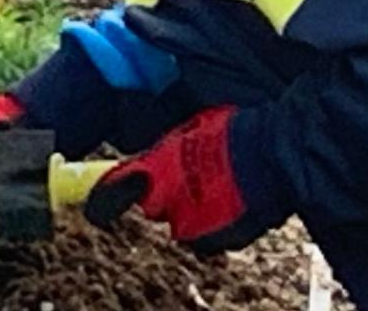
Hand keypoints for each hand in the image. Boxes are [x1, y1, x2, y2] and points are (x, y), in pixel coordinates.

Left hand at [84, 106, 253, 250]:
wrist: (271, 157)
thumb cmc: (237, 133)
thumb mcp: (194, 127)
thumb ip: (166, 150)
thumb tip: (148, 159)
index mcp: (159, 166)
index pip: (117, 189)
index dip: (105, 197)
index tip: (95, 204)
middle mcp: (166, 201)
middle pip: (154, 204)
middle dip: (166, 193)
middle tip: (191, 174)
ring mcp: (188, 224)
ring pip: (179, 221)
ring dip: (191, 207)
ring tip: (218, 184)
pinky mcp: (210, 241)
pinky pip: (203, 235)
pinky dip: (212, 223)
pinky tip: (229, 202)